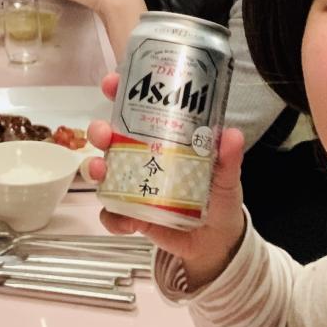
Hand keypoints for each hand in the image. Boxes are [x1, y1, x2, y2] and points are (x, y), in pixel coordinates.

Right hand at [87, 72, 246, 289]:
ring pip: (101, 171)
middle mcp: (140, 157)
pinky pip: (111, 214)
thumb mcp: (225, 177)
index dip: (119, 93)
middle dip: (99, 131)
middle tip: (104, 134)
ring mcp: (131, 186)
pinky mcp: (130, 215)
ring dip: (95, 169)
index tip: (111, 84)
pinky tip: (127, 222)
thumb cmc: (218, 199)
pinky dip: (113, 218)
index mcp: (161, 140)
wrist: (217, 242)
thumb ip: (228, 159)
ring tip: (103, 173)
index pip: (135, 110)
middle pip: (108, 137)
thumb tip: (232, 134)